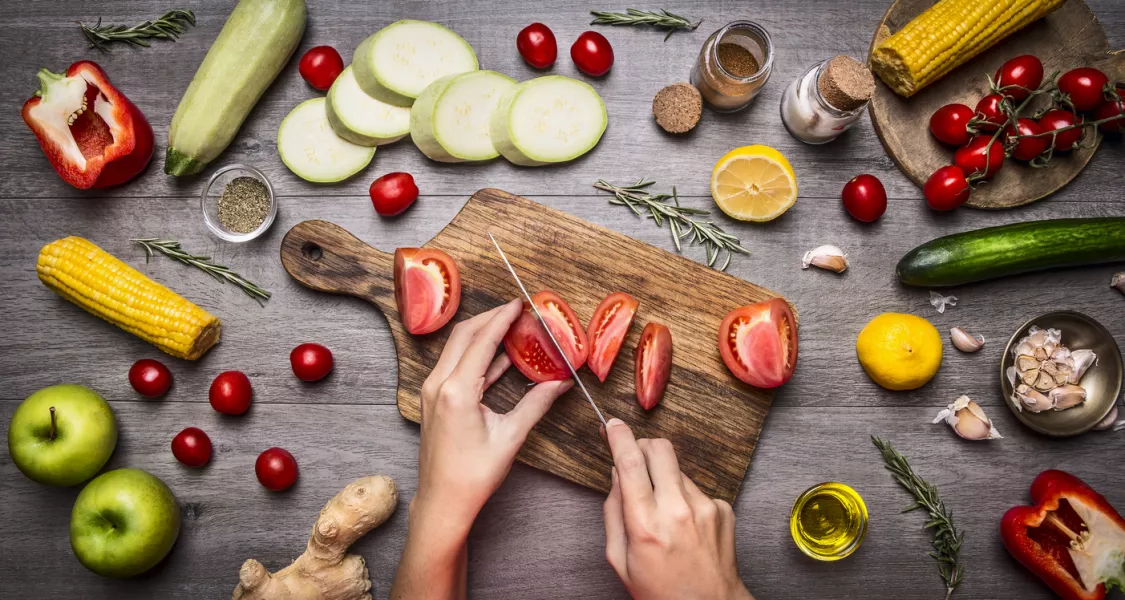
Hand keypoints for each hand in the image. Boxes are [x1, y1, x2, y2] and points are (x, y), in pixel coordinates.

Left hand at [413, 298, 572, 539]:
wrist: (443, 501)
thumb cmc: (473, 476)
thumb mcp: (510, 437)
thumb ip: (536, 404)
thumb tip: (560, 384)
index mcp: (457, 391)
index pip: (482, 341)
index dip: (502, 318)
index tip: (519, 304)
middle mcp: (439, 385)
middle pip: (464, 335)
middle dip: (490, 318)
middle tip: (516, 310)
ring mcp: (432, 391)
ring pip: (456, 348)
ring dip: (482, 334)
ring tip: (511, 327)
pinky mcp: (434, 399)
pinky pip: (455, 365)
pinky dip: (476, 355)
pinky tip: (500, 356)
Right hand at [603, 418, 752, 599]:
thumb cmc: (661, 591)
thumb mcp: (620, 559)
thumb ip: (613, 512)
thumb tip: (616, 475)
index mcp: (646, 525)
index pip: (630, 463)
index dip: (619, 437)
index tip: (613, 425)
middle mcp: (678, 511)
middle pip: (660, 448)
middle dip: (643, 446)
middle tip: (635, 461)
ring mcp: (706, 508)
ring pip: (678, 469)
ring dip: (665, 478)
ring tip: (664, 513)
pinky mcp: (723, 509)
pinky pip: (696, 488)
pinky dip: (686, 497)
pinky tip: (685, 525)